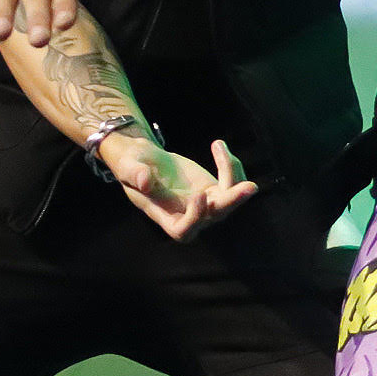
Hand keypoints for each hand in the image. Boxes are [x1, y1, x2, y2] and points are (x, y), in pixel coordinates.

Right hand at [97, 134, 256, 240]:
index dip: (195, 217)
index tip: (199, 195)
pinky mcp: (214, 189)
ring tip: (220, 148)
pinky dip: (229, 164)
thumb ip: (135, 174)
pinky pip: (230, 182)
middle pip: (215, 216)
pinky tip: (217, 145)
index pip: (185, 230)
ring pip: (229, 199)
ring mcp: (205, 204)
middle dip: (232, 202)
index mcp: (166, 218)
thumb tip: (144, 180)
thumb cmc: (131, 165)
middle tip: (249, 187)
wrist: (143, 159)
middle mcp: (189, 216)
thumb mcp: (127, 167)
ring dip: (234, 175)